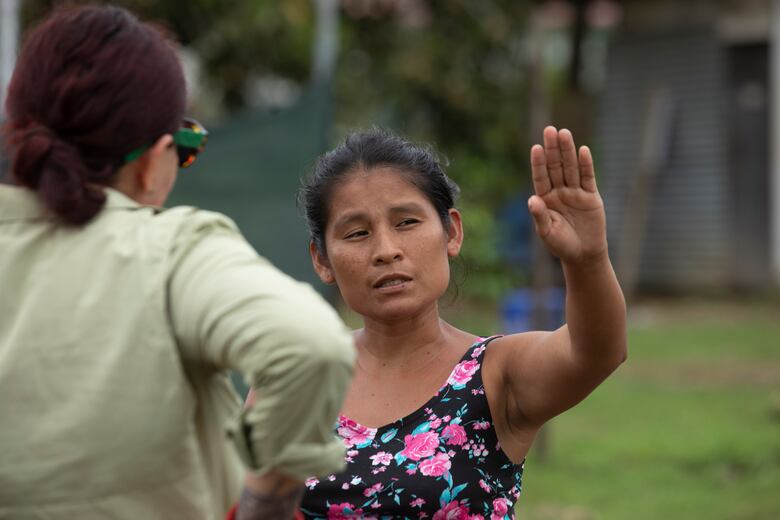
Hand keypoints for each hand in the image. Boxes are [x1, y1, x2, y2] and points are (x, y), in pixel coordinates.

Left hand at [529, 126, 606, 263]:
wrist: (583, 254)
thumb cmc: (561, 245)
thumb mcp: (547, 232)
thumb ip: (540, 216)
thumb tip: (532, 200)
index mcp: (545, 199)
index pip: (541, 177)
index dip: (539, 163)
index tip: (536, 148)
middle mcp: (559, 192)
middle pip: (556, 167)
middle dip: (553, 149)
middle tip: (550, 130)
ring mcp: (575, 192)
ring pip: (571, 168)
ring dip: (568, 151)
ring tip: (564, 133)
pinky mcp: (591, 196)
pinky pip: (588, 178)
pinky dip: (586, 165)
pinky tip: (583, 151)